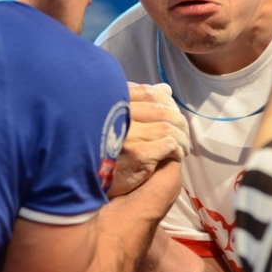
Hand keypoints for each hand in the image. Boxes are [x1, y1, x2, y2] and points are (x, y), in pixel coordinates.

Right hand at [107, 82, 190, 197]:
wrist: (87, 182)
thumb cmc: (103, 150)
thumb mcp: (115, 121)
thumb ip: (139, 102)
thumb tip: (165, 88)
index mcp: (113, 103)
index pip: (148, 93)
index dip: (167, 102)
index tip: (173, 113)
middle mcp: (120, 116)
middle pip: (163, 111)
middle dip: (179, 122)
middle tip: (183, 134)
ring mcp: (130, 135)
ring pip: (169, 128)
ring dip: (182, 139)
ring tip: (183, 148)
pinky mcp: (139, 154)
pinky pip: (169, 145)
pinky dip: (177, 150)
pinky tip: (176, 156)